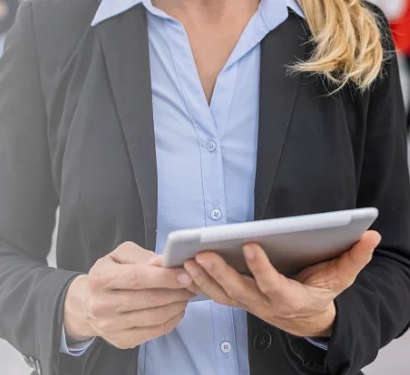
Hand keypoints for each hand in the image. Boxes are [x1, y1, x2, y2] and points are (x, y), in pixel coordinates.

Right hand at [63, 242, 195, 349]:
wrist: (86, 305)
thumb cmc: (107, 274)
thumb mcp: (118, 256)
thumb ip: (142, 256)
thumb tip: (164, 262)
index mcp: (100, 278)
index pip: (137, 278)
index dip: (163, 277)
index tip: (184, 274)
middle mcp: (102, 304)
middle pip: (148, 299)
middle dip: (175, 291)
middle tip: (190, 284)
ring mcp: (112, 326)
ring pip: (154, 317)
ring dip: (176, 306)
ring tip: (185, 295)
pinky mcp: (122, 341)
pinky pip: (154, 332)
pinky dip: (171, 320)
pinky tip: (176, 309)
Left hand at [183, 230, 380, 337]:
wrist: (308, 319)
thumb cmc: (320, 293)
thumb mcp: (340, 277)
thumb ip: (355, 257)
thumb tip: (371, 234)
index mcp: (290, 298)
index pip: (274, 284)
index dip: (262, 268)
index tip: (250, 245)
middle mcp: (265, 304)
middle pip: (240, 291)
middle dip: (220, 274)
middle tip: (203, 253)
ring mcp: (248, 303)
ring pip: (222, 296)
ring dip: (202, 280)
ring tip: (187, 262)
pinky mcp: (236, 299)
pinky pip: (213, 295)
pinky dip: (196, 285)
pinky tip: (182, 270)